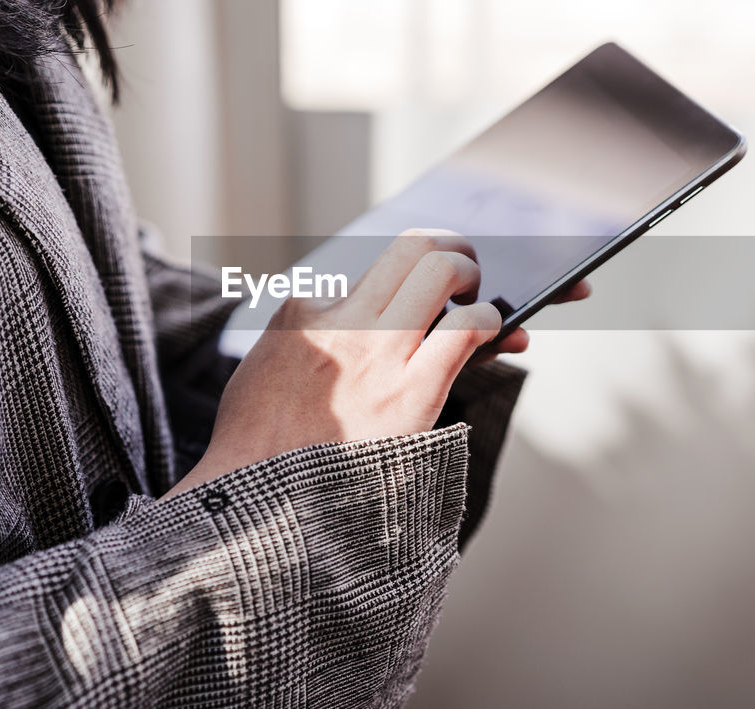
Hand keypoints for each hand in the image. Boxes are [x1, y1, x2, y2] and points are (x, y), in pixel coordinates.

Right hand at [165, 229, 591, 495]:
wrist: (259, 508)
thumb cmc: (263, 449)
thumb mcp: (268, 372)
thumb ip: (312, 339)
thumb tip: (367, 322)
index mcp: (303, 312)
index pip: (374, 268)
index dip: (411, 278)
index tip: (430, 294)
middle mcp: (341, 320)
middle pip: (411, 246)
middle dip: (451, 249)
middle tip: (465, 277)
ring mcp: (375, 352)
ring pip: (440, 269)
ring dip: (471, 277)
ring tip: (478, 305)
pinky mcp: (410, 391)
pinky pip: (466, 330)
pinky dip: (489, 325)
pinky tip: (495, 337)